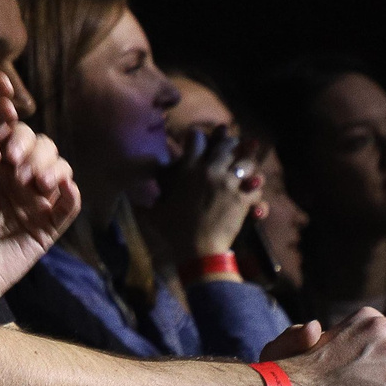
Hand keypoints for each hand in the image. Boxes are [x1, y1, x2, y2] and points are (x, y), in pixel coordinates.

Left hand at [0, 124, 79, 339]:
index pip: (10, 123)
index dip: (9, 111)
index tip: (2, 104)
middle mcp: (19, 171)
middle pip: (37, 140)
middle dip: (27, 144)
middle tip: (10, 159)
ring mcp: (37, 196)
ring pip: (58, 165)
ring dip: (49, 165)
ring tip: (33, 180)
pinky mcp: (50, 224)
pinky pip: (70, 205)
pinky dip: (71, 193)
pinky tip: (61, 188)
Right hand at [145, 125, 261, 258]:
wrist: (197, 250)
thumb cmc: (174, 231)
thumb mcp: (155, 211)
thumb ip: (145, 199)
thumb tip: (128, 197)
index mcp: (187, 170)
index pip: (195, 138)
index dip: (198, 136)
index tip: (200, 137)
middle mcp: (209, 171)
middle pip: (225, 145)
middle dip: (230, 143)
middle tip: (232, 145)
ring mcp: (228, 183)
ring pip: (245, 162)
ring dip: (247, 163)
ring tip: (246, 167)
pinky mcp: (243, 198)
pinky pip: (256, 185)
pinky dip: (257, 187)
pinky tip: (255, 189)